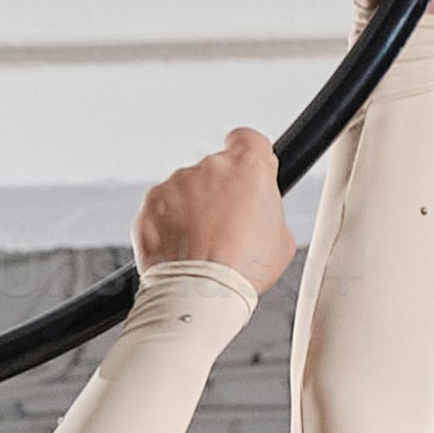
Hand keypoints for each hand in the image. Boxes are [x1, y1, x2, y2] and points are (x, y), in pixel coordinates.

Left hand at [134, 125, 292, 288]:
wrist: (201, 293)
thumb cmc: (241, 270)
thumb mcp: (282, 241)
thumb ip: (269, 213)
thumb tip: (261, 215)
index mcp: (248, 168)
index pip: (248, 139)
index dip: (248, 155)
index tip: (247, 172)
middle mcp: (209, 168)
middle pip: (215, 170)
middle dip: (219, 193)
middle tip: (226, 228)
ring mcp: (176, 184)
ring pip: (186, 190)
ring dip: (192, 210)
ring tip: (202, 246)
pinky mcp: (151, 204)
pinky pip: (162, 209)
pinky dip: (168, 225)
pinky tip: (181, 249)